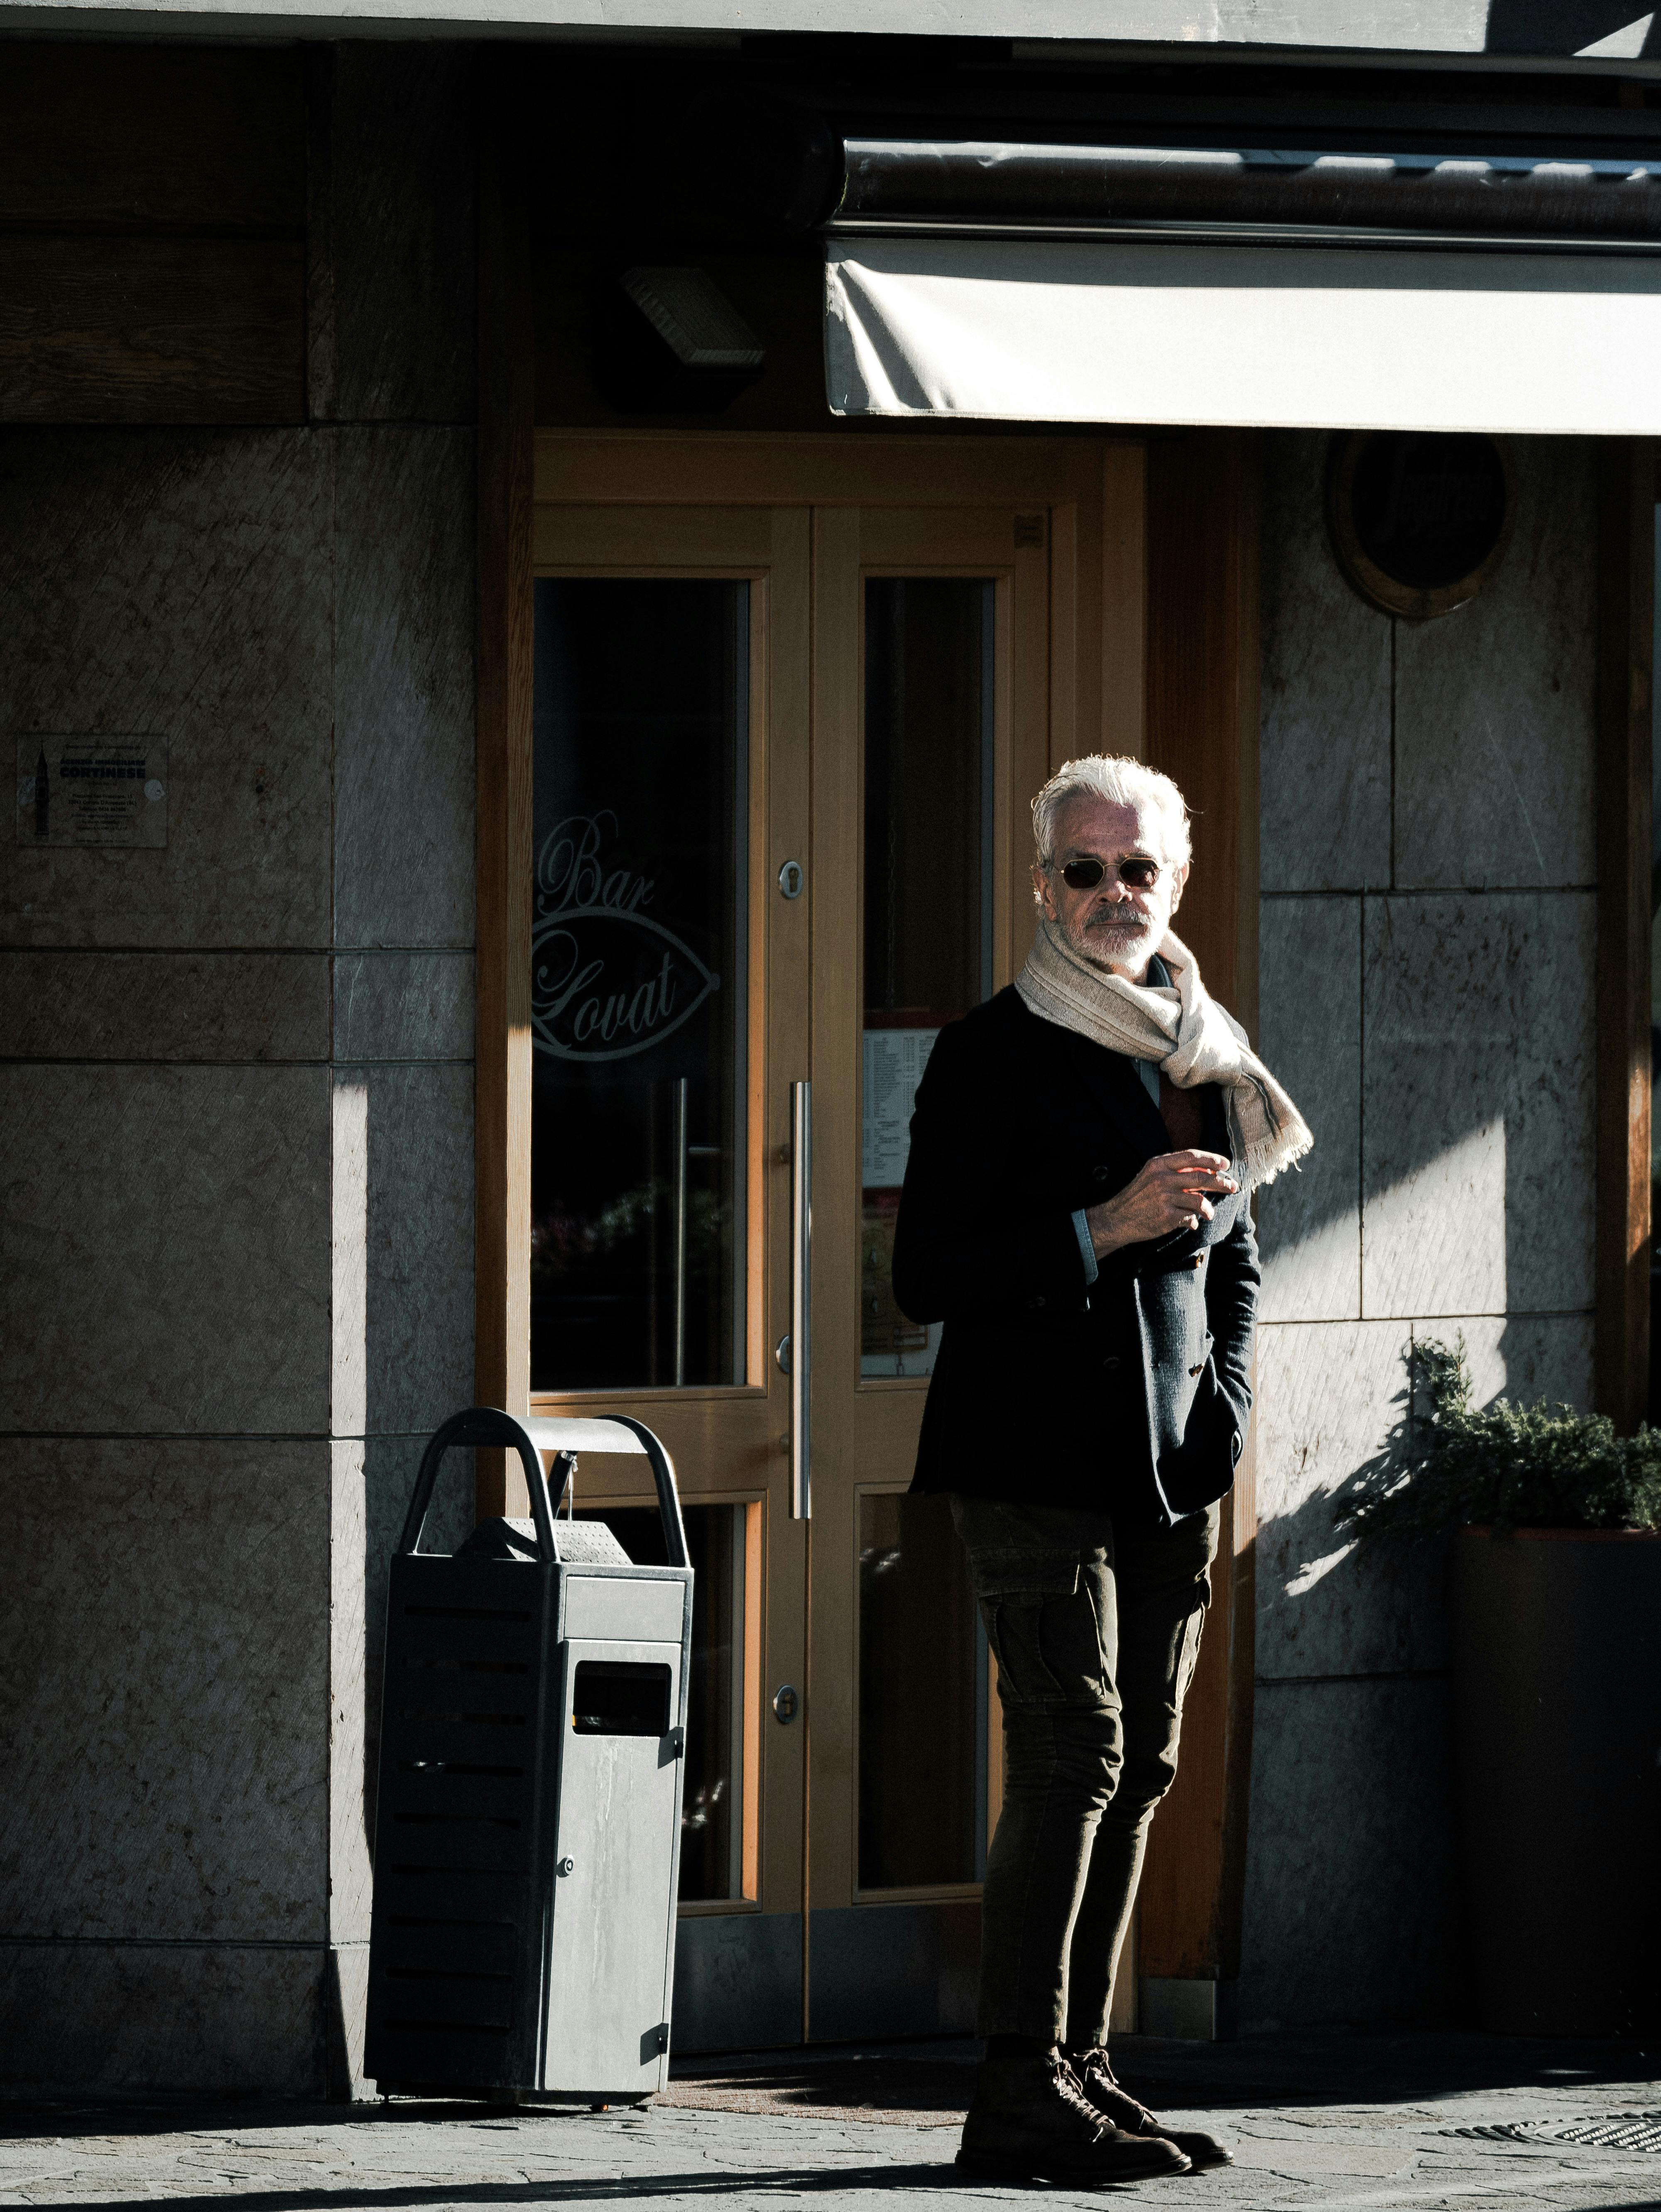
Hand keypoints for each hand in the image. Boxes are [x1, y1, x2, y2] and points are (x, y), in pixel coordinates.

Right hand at [1085, 1150, 1237, 1257]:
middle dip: (1222, 1183)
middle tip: (1233, 1187)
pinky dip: (1194, 1222)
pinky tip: (1191, 1223)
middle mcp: (1162, 1178)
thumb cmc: (1137, 1197)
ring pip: (1200, 1201)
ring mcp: (1164, 1198)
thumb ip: (1174, 1170)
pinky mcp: (1166, 1217)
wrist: (1116, 1219)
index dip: (1212, 1159)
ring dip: (1208, 1209)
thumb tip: (1206, 1171)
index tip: (1225, 1164)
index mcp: (1158, 1164)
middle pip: (1202, 1178)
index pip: (1192, 1156)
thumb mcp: (1150, 1175)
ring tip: (1209, 1214)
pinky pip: (1190, 1218)